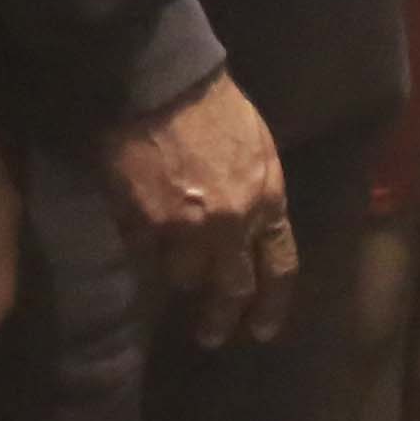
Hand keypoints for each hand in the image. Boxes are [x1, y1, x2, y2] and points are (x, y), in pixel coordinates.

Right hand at [100, 71, 298, 345]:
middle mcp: (232, 225)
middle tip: (211, 336)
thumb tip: (250, 227)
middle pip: (232, 287)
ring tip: (168, 263)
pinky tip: (139, 242)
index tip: (262, 329)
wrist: (161, 84)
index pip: (280, 265)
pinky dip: (143, 255)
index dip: (272, 303)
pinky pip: (145, 258)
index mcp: (268, 199)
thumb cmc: (212, 105)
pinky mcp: (144, 227)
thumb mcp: (257, 147)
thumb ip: (258, 192)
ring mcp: (186, 230)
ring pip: (183, 277)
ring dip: (177, 274)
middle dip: (221, 318)